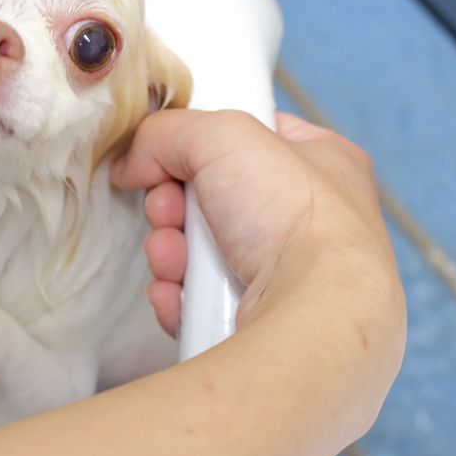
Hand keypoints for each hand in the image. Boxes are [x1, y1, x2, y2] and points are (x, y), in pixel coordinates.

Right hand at [111, 109, 398, 337]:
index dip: (203, 144)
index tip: (172, 156)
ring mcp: (292, 277)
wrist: (315, 319)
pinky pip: (202, 301)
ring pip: (202, 253)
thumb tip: (130, 164)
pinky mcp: (267, 322)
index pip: (251, 137)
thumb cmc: (293, 217)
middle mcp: (314, 219)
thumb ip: (165, 133)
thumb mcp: (221, 136)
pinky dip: (179, 294)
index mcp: (325, 161)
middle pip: (213, 198)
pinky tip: (176, 293)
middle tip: (167, 210)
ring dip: (170, 251)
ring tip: (171, 257)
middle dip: (174, 206)